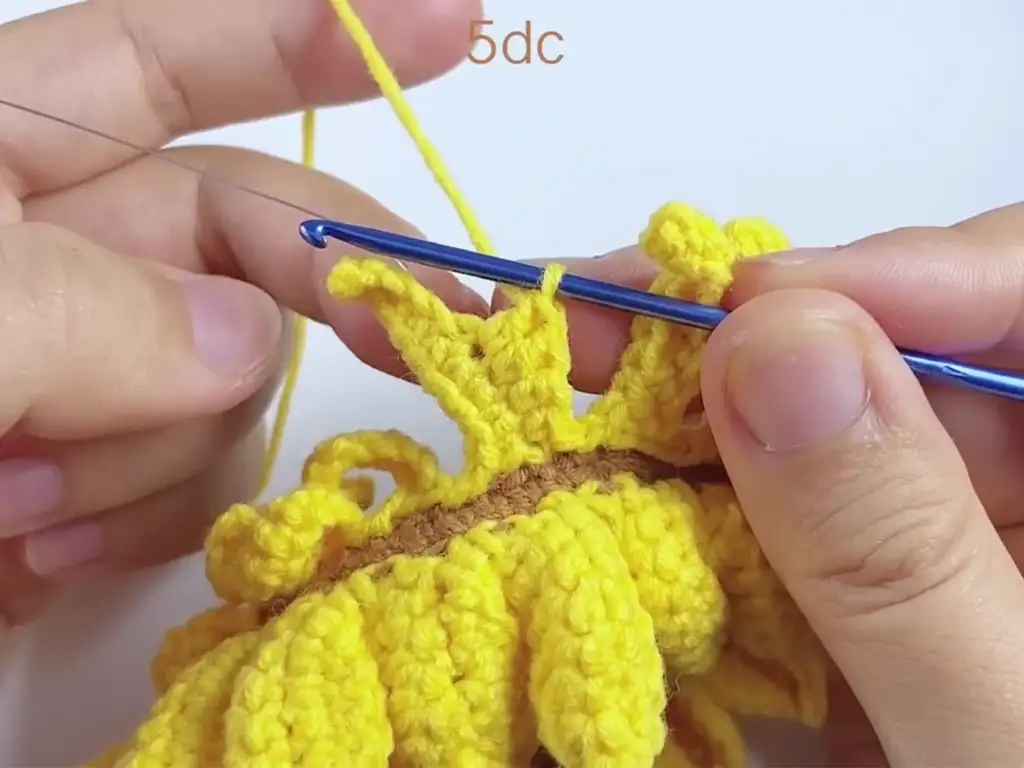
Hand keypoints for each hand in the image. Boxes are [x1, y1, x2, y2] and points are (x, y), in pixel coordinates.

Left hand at [0, 0, 486, 627]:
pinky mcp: (66, 482)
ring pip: (217, 385)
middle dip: (321, 282)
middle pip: (235, 239)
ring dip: (154, 450)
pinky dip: (132, 521)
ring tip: (14, 501)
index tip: (446, 24)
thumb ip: (66, 311)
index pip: (167, 57)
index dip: (308, 35)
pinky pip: (173, 486)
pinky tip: (30, 553)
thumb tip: (245, 340)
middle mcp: (40, 254)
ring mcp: (64, 376)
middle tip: (424, 325)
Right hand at [527, 204, 1023, 765]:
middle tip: (580, 314)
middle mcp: (1014, 473)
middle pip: (883, 339)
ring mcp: (929, 526)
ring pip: (796, 415)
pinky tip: (581, 458)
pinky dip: (668, 486)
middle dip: (724, 323)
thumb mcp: (999, 733)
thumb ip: (897, 548)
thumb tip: (769, 339)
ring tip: (543, 365)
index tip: (742, 305)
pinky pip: (758, 501)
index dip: (891, 273)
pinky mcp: (852, 579)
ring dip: (670, 395)